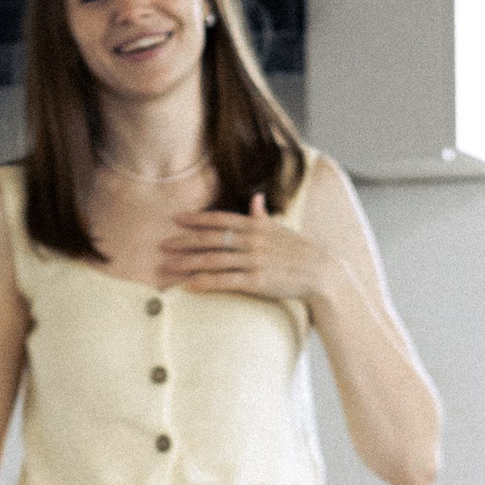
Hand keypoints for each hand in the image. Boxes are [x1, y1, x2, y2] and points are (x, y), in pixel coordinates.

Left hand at [152, 192, 327, 303]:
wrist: (322, 273)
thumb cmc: (300, 253)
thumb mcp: (281, 230)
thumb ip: (262, 216)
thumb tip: (255, 199)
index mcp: (257, 226)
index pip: (221, 219)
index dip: (197, 218)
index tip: (177, 218)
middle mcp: (253, 241)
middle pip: (212, 239)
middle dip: (185, 241)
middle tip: (163, 243)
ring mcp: (254, 261)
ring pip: (214, 260)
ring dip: (188, 262)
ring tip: (167, 265)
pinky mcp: (256, 282)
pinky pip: (225, 281)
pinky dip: (205, 282)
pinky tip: (188, 285)